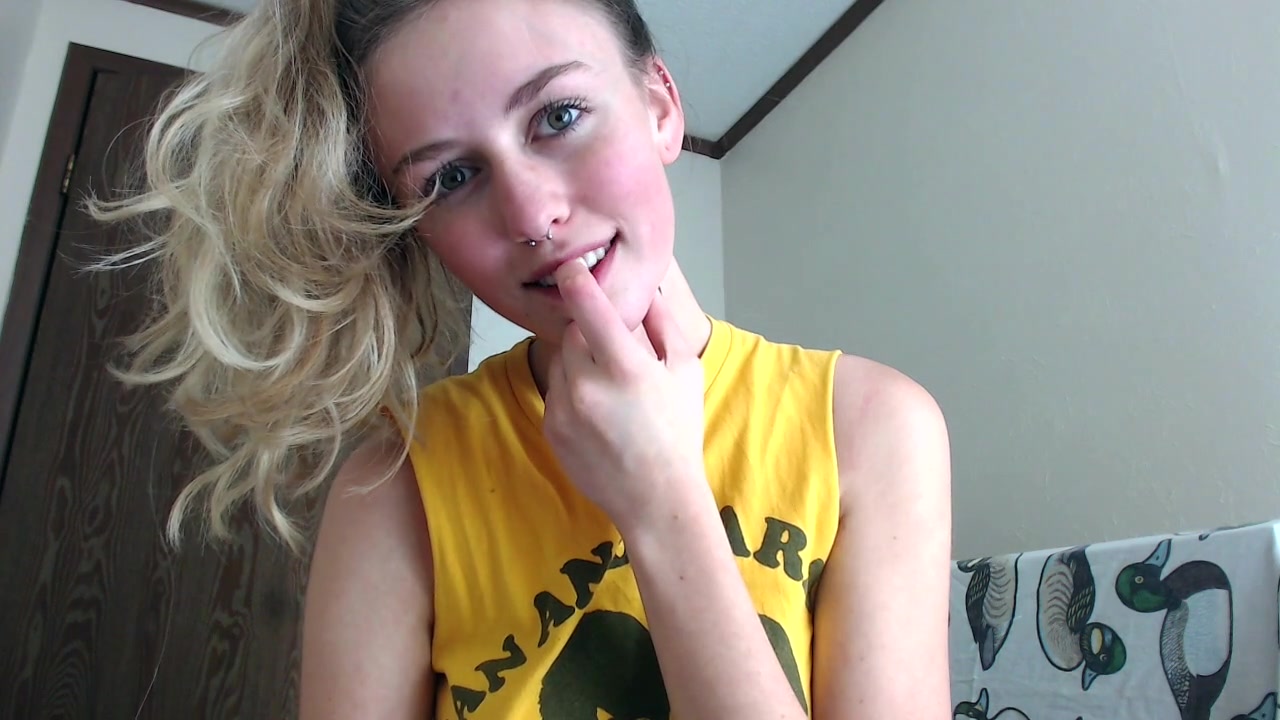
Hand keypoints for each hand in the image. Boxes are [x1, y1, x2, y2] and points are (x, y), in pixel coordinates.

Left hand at [542, 260, 707, 531]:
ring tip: (609, 387)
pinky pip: (556, 392)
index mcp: (625, 367)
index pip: (589, 309)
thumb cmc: (677, 432)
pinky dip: (572, 391)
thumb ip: (663, 325)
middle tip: (612, 348)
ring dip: (578, 362)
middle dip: (587, 332)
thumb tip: (646, 288)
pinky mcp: (551, 428)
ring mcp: (564, 409)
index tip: (568, 266)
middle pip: (571, 334)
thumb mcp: (684, 372)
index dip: (575, 281)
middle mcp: (588, 386)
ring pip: (560, 362)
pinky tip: (599, 413)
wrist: (655, 498)